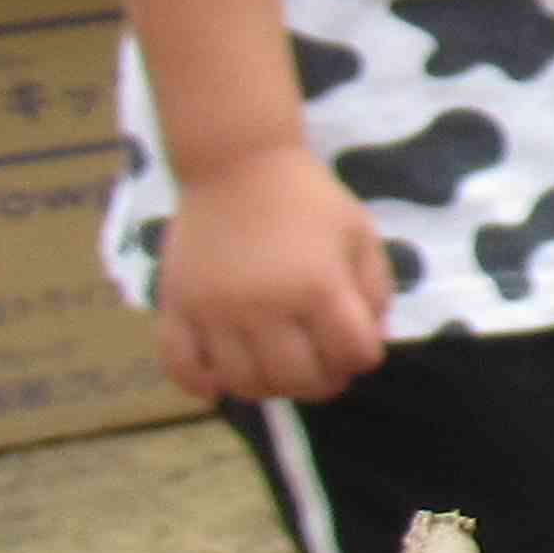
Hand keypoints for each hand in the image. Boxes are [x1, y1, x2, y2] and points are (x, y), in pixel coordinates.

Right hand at [153, 149, 396, 405]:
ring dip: (268, 389)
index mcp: (318, 286)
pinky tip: (218, 385)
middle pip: (297, 378)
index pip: (352, 353)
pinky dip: (199, 384)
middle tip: (323, 371)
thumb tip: (370, 339)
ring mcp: (216, 310)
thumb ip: (375, 288)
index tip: (357, 349)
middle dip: (321, 384)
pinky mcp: (177, 306)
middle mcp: (265, 305)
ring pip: (243, 381)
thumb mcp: (360, 233)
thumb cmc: (307, 199)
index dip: (363, 358)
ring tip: (279, 372)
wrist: (237, 163)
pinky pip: (180, 364)